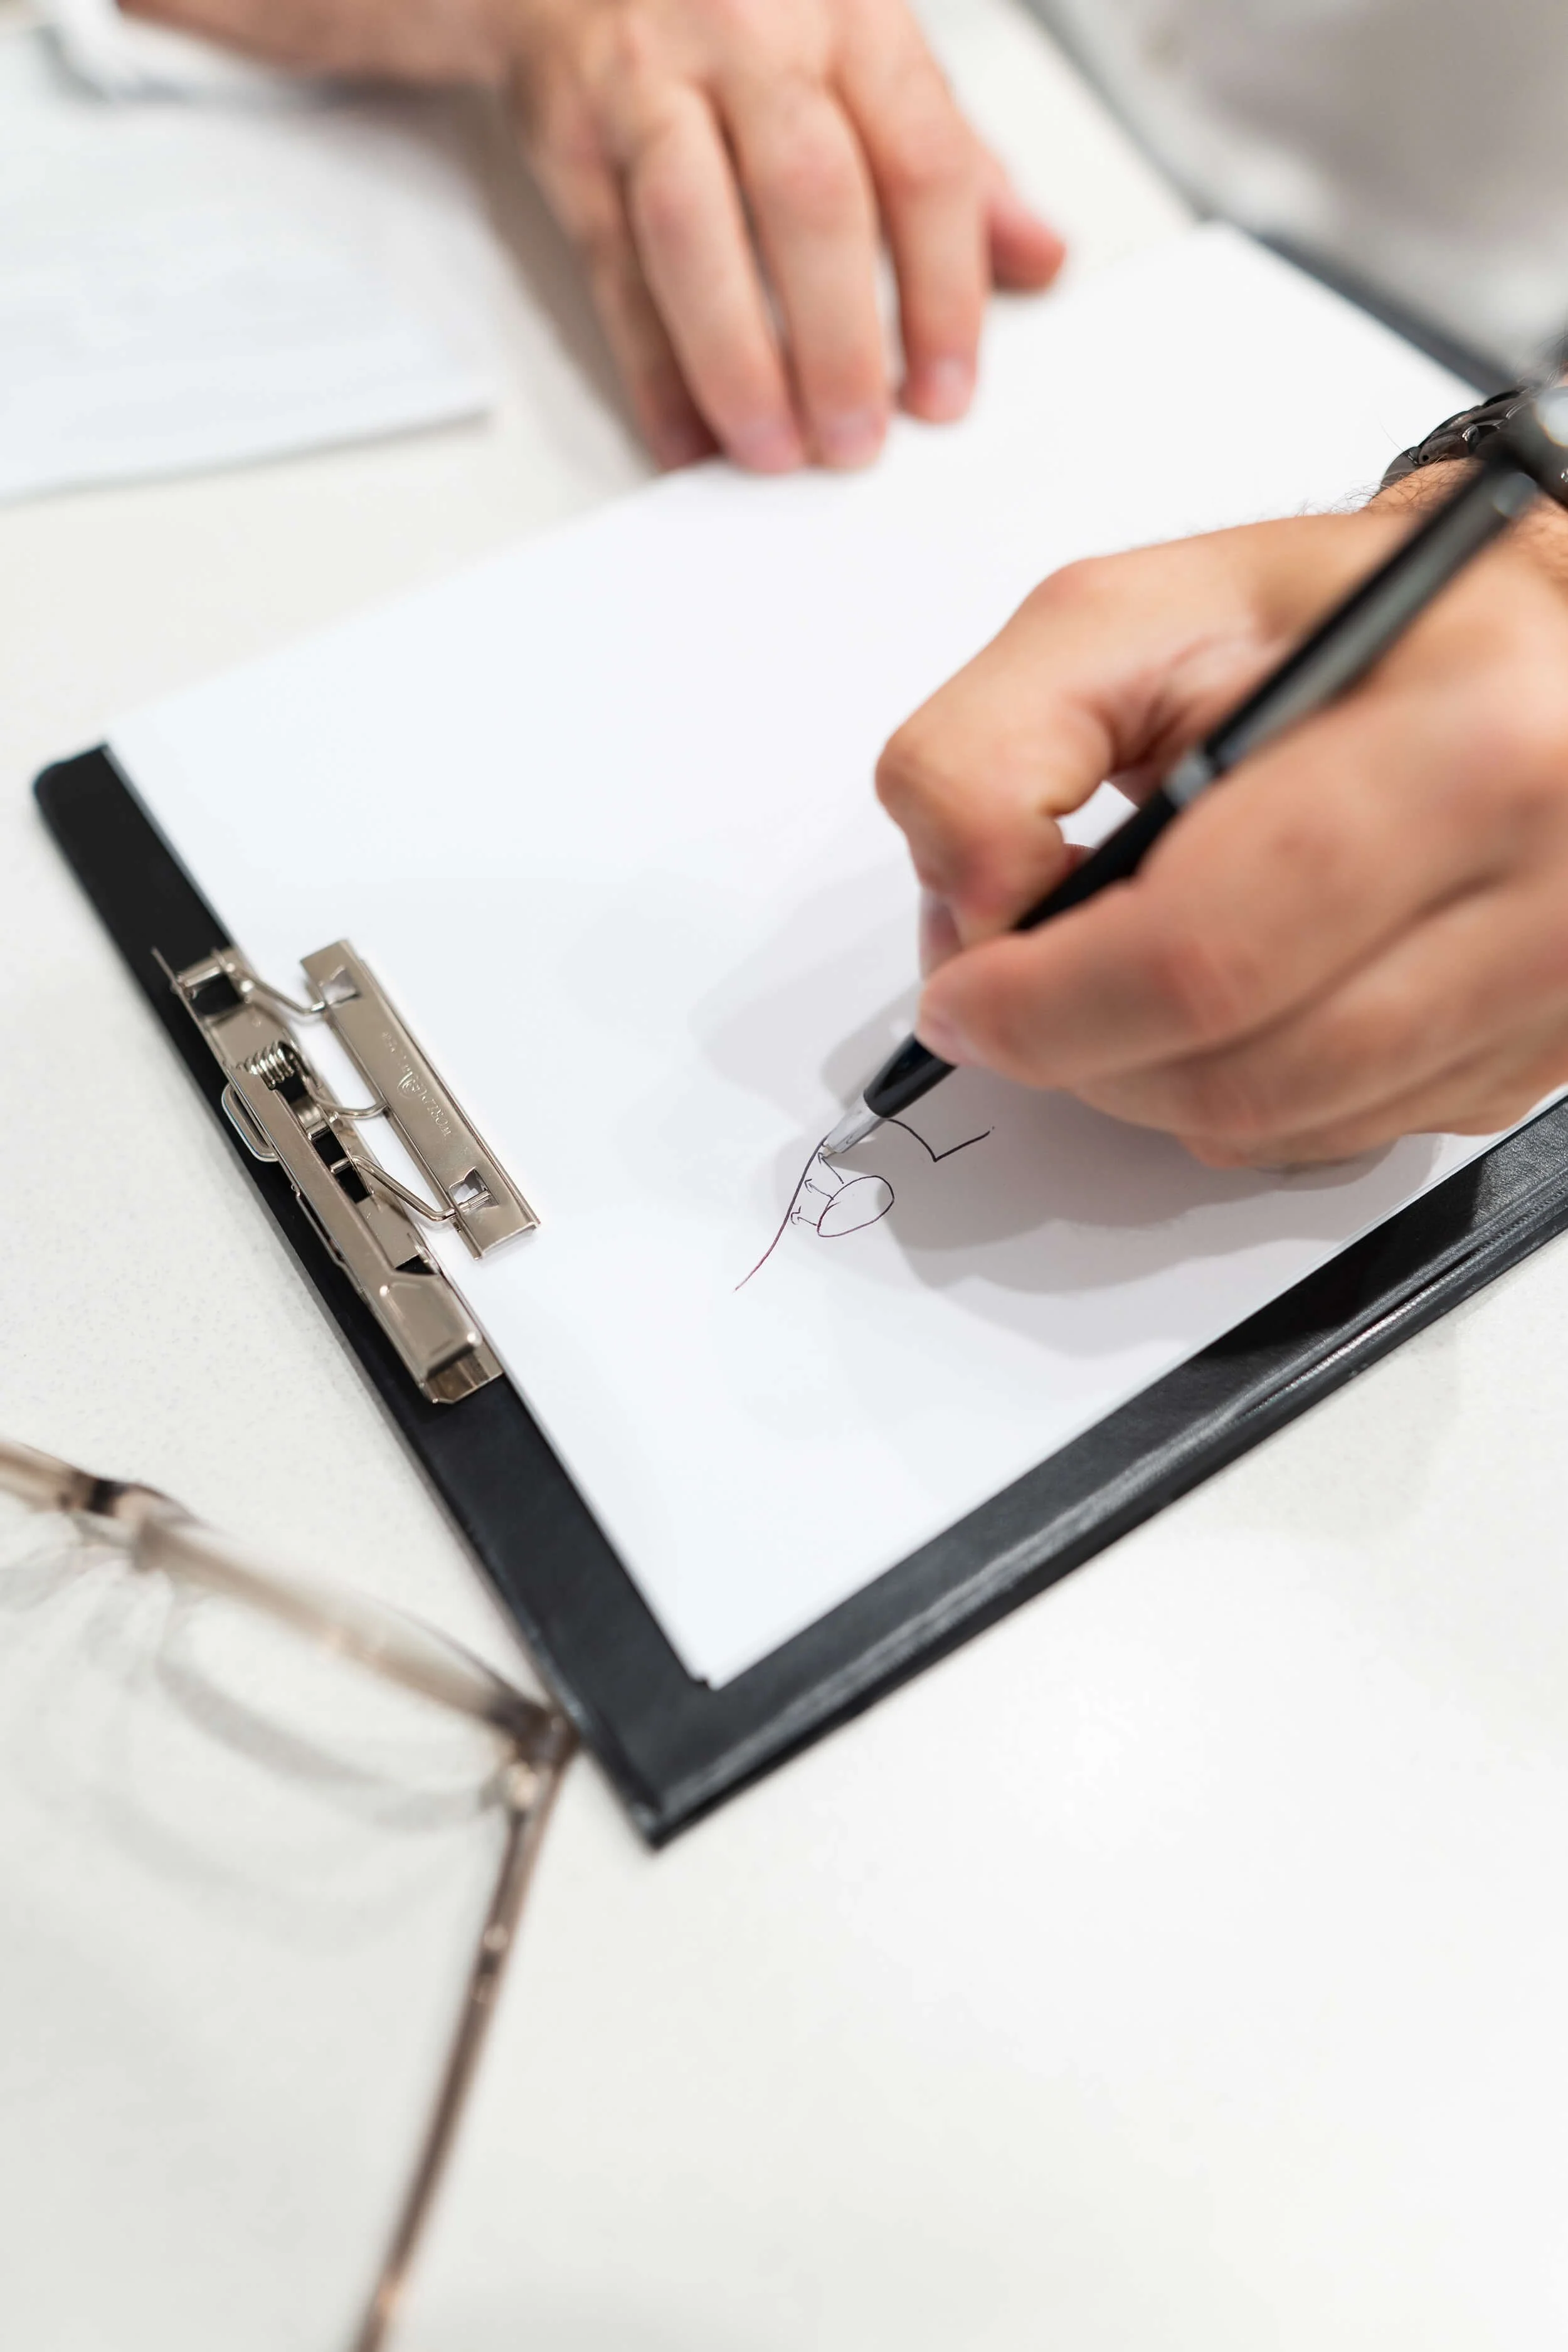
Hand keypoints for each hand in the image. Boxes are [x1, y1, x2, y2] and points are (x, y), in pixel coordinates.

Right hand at [506, 0, 1062, 469]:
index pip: (920, 161)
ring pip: (693, 232)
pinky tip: (685, 436)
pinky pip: (615, 270)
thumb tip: (1040, 256)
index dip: (942, 293)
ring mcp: (649, 87)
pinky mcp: (571, 144)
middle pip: (809, 198)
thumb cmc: (742, 9)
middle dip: (838, 340)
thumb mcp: (866, 50)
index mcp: (850, 18)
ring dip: (736, 361)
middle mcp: (750, 38)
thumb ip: (953, 156)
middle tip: (857, 439)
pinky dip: (651, 370)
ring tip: (773, 451)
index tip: (946, 391)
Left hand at [876, 495, 1567, 1165]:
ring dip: (1147, 1082)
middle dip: (1080, 1052)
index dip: (1045, 1004)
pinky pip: (1334, 1137)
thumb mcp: (1133, 614)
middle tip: (1013, 998)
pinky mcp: (1534, 1059)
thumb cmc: (1337, 620)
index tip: (965, 994)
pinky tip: (1228, 997)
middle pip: (1239, 1075)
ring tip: (1106, 981)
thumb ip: (997, 743)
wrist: (1522, 644)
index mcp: (1463, 745)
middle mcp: (1543, 885)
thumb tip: (969, 901)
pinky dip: (1240, 1093)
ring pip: (1280, 1129)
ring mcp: (1548, 990)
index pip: (1204, 955)